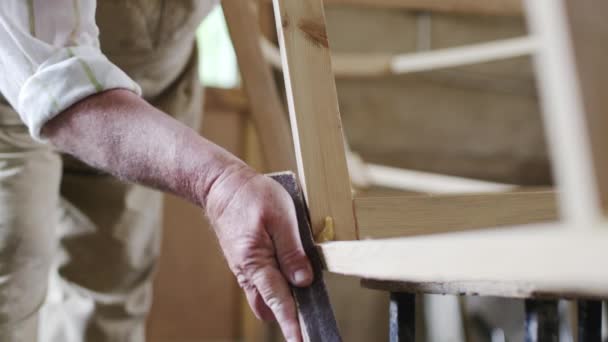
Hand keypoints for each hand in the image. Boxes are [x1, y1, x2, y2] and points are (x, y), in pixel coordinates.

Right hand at [206, 167, 312, 341]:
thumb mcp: (281, 216)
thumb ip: (292, 250)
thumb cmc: (252, 195)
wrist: (221, 185)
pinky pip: (260, 283)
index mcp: (255, 261)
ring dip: (281, 303)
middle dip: (287, 317)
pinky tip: (288, 281)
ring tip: (302, 304)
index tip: (300, 340)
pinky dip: (274, 289)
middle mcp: (247, 270)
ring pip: (263, 296)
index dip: (291, 322)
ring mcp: (244, 267)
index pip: (278, 299)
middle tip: (307, 324)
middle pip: (268, 305)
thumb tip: (303, 280)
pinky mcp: (245, 261)